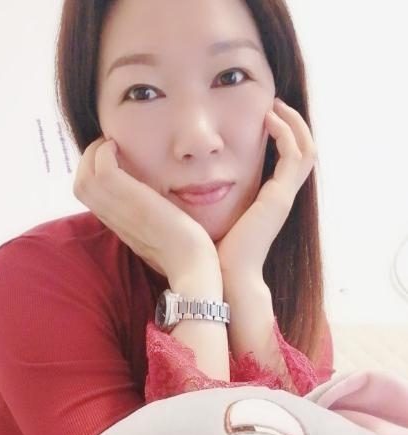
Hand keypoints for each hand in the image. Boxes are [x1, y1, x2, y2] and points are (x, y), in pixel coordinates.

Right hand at [73, 137, 215, 281]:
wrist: (194, 268)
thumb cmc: (188, 255)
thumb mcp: (164, 235)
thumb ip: (156, 221)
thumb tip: (164, 207)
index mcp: (122, 226)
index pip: (91, 197)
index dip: (94, 174)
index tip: (113, 159)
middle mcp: (116, 219)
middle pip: (81, 186)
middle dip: (89, 160)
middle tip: (109, 146)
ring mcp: (122, 211)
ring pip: (85, 177)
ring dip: (94, 153)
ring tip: (113, 144)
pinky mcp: (133, 202)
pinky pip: (103, 170)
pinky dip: (105, 153)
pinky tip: (120, 146)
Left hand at [216, 98, 316, 283]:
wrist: (224, 277)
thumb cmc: (212, 254)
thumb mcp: (212, 217)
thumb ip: (207, 198)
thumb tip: (181, 183)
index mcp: (267, 203)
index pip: (287, 163)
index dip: (281, 138)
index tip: (263, 117)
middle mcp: (280, 198)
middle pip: (303, 153)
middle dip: (292, 125)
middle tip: (273, 104)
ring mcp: (283, 198)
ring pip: (306, 150)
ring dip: (293, 124)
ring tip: (274, 105)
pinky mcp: (280, 197)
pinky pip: (295, 156)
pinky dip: (286, 133)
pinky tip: (269, 118)